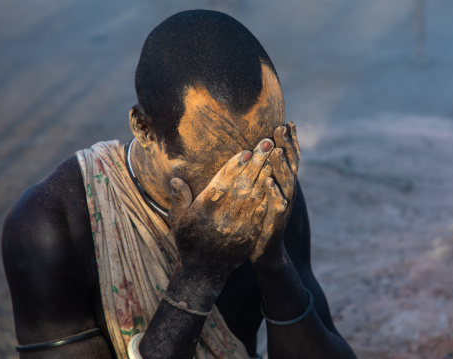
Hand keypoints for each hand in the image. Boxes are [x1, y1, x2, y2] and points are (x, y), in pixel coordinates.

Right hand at [168, 139, 274, 279]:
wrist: (203, 272)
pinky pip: (261, 212)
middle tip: (268, 142)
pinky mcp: (250, 234)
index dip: (235, 167)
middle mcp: (223, 217)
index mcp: (204, 210)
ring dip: (266, 174)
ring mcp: (239, 226)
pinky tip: (275, 180)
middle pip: (243, 185)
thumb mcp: (177, 220)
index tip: (246, 151)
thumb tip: (176, 178)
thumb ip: (179, 198)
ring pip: (255, 195)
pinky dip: (269, 195)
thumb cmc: (188, 241)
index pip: (222, 184)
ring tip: (276, 155)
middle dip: (257, 162)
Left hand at [250, 122, 299, 262]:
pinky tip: (267, 181)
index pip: (290, 157)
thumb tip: (264, 151)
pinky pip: (276, 205)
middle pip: (290, 165)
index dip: (291, 141)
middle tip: (281, 127)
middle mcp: (287, 191)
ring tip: (277, 151)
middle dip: (287, 145)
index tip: (288, 121)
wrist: (267, 250)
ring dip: (282, 166)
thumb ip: (268, 172)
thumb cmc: (263, 218)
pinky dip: (273, 192)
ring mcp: (283, 205)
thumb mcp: (266, 193)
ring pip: (285, 182)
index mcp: (284, 183)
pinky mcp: (275, 220)